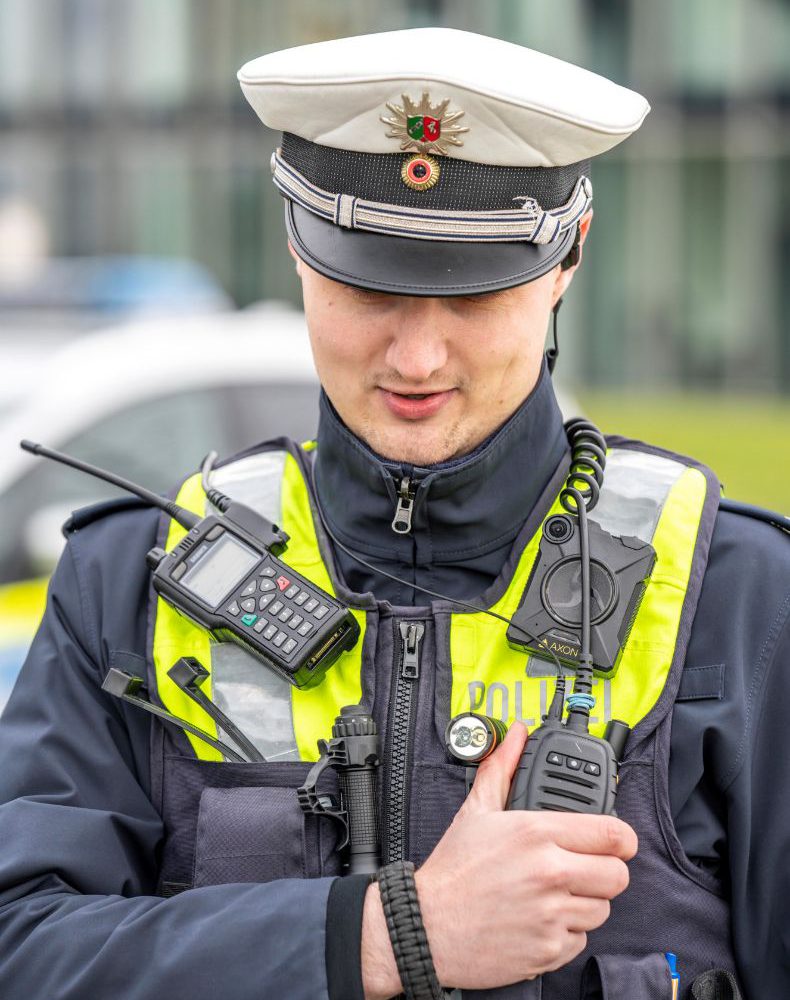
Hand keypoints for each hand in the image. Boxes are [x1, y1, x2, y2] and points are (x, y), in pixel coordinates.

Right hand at [361, 723, 637, 997]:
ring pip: (602, 909)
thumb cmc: (452, 870)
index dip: (622, 838)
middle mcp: (549, 873)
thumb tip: (518, 735)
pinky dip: (566, 932)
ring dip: (584, 902)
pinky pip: (581, 939)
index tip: (618, 842)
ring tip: (553, 894)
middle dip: (605, 871)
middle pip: (617, 875)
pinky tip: (539, 919)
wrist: (427, 926)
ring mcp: (551, 914)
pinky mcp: (549, 950)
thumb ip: (503, 767)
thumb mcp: (476, 810)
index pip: (612, 834)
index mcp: (536, 833)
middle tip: (582, 869)